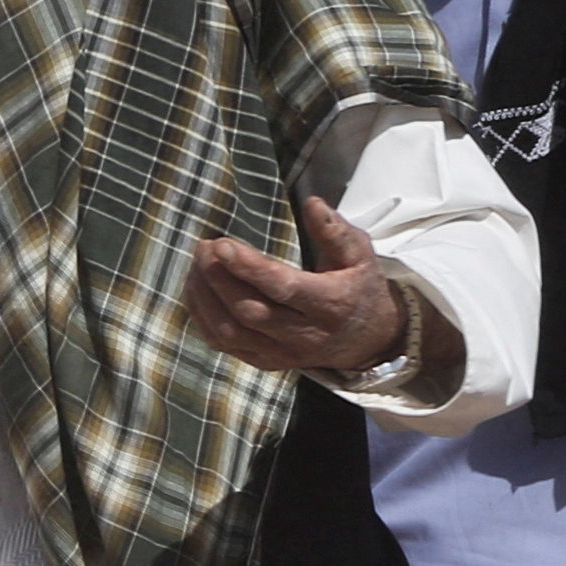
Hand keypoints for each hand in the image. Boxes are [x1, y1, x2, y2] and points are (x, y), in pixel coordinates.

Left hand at [187, 196, 416, 381]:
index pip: (284, 288)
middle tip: (205, 247)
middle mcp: (306, 335)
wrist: (367, 340)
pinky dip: (203, 317)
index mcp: (332, 304)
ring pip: (231, 331)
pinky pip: (224, 345)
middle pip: (250, 311)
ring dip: (204, 297)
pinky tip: (197, 289)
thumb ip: (335, 231)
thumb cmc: (358, 288)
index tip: (221, 245)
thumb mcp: (359, 256)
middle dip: (219, 278)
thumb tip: (312, 203)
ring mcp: (283, 353)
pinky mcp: (266, 362)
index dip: (250, 268)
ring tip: (197, 264)